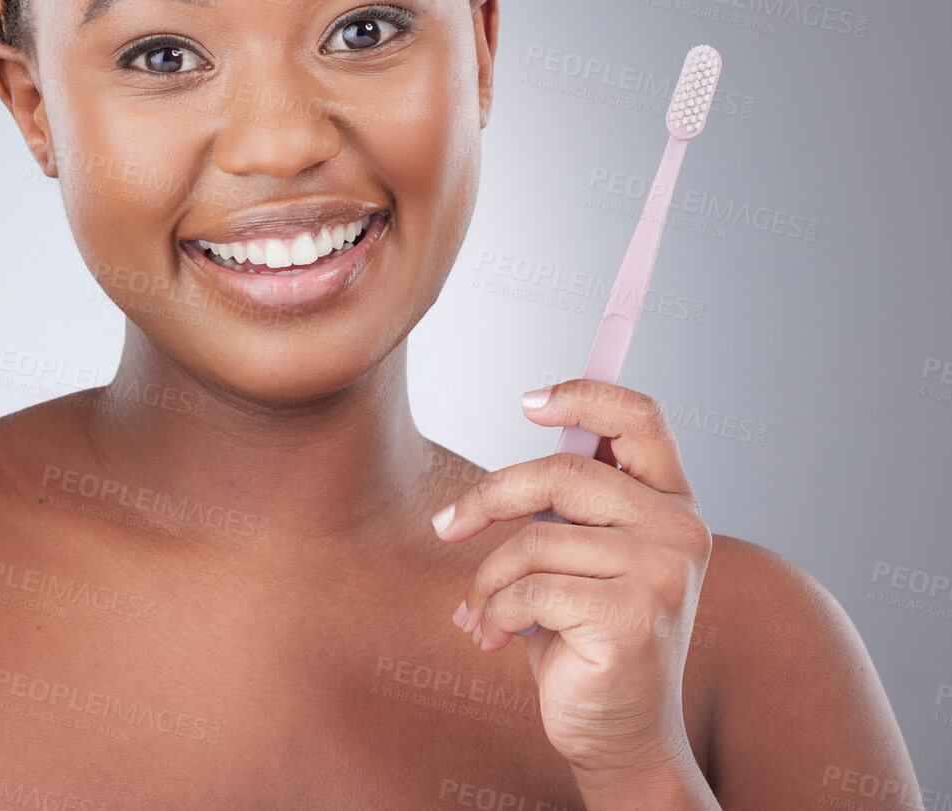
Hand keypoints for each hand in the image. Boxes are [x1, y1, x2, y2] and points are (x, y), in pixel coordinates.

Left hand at [431, 378, 711, 777]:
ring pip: (533, 539)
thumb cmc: (586, 635)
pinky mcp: (631, 619)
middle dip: (488, 498)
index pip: (641, 417)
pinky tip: (496, 638)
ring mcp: (662, 574)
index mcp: (672, 502)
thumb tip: (502, 467)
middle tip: (446, 527)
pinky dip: (497, 613)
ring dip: (487, 579)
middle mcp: (680, 530)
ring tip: (479, 611)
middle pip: (561, 472)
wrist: (618, 731)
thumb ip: (564, 505)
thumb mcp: (580, 556)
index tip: (528, 403)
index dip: (584, 395)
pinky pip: (530, 590)